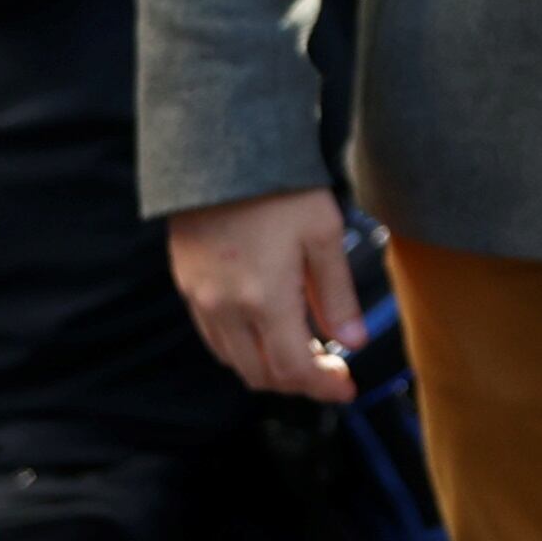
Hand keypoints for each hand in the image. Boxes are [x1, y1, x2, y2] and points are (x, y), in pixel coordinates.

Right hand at [166, 187, 360, 404]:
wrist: (220, 153)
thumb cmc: (280, 188)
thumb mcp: (324, 235)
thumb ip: (337, 295)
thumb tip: (353, 342)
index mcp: (265, 299)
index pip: (293, 368)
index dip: (323, 386)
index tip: (347, 387)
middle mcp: (226, 309)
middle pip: (261, 374)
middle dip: (299, 382)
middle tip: (331, 371)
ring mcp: (202, 300)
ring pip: (235, 360)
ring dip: (270, 368)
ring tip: (305, 352)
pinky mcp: (188, 287)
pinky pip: (214, 338)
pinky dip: (243, 349)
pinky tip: (267, 333)